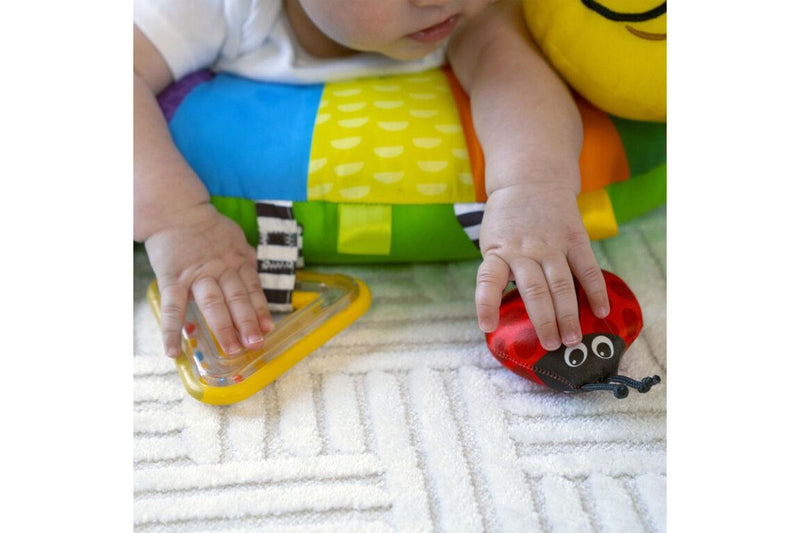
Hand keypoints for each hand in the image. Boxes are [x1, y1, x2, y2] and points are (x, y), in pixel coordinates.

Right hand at [144, 204, 272, 357]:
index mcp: (238, 261)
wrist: (176, 210)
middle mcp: (221, 269)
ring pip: (213, 304)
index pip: (253, 289)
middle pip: (237, 299)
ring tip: (231, 349)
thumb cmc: (208, 228)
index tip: (268, 329)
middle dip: (247, 323)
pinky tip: (175, 351)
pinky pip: (173, 308)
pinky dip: (172, 331)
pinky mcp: (173, 279)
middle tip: (255, 344)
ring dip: (223, 328)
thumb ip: (245, 259)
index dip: (261, 310)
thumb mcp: (235, 239)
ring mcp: (197, 275)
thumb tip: (255, 277)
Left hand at [475, 182, 608, 349]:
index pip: (488, 280)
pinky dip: (595, 290)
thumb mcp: (493, 242)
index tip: (486, 326)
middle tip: (550, 345)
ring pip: (561, 284)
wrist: (530, 180)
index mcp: (498, 252)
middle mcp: (524, 250)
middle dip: (543, 320)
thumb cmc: (508, 222)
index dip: (486, 303)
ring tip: (571, 339)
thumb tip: (502, 313)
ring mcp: (551, 244)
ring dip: (568, 313)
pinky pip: (587, 268)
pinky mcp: (574, 239)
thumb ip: (500, 271)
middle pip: (534, 290)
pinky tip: (601, 311)